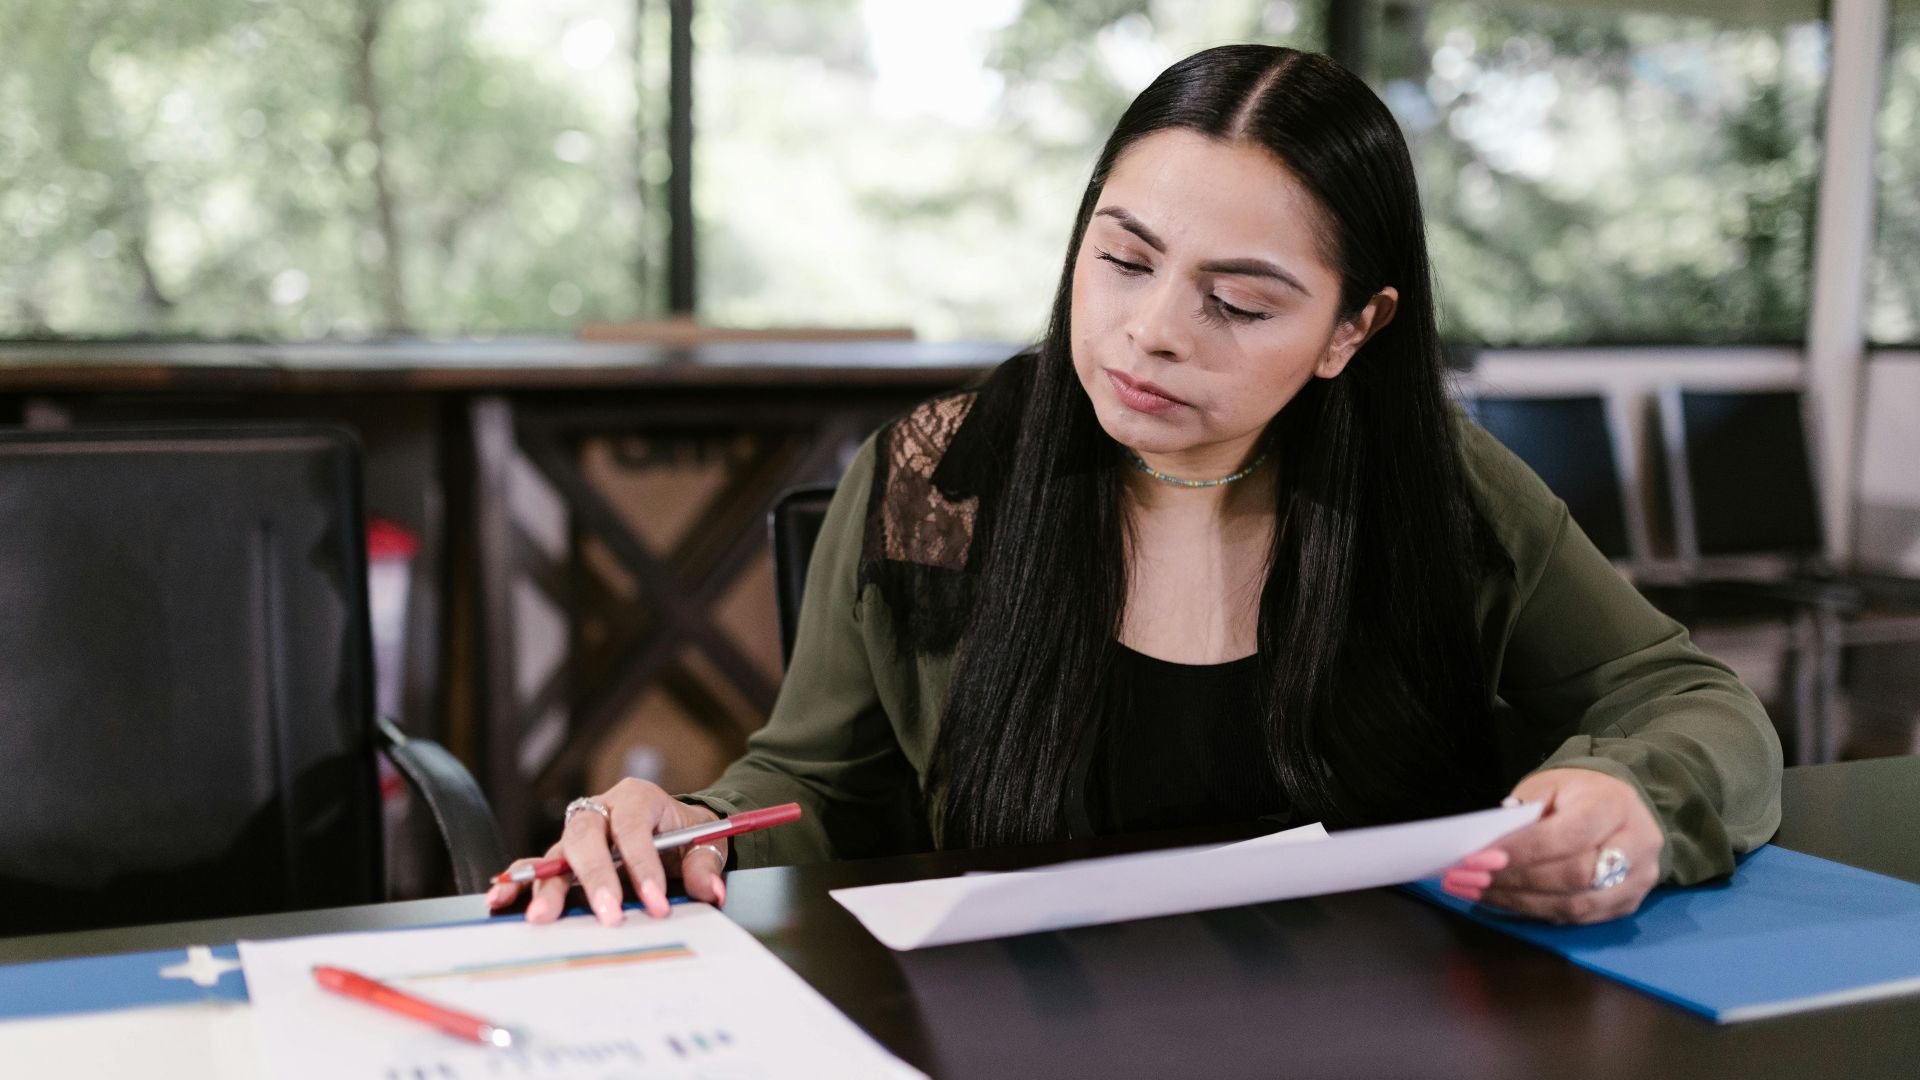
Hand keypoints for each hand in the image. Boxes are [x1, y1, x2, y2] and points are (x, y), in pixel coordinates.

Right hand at [486, 778, 726, 925]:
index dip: (644, 867)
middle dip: (595, 878)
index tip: (656, 904)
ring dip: (546, 886)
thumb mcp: (705, 843)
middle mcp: (601, 810)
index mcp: (637, 798)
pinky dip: (520, 883)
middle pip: (587, 837)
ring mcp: (578, 834)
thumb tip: (709, 890)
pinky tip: (502, 901)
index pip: (634, 830)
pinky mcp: (564, 857)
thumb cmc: (685, 834)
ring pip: (557, 854)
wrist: (673, 830)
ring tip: (539, 917)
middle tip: (607, 916)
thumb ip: (705, 865)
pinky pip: (537, 867)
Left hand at [1441, 768, 1662, 924]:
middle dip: (1515, 880)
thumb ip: (1523, 813)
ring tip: (1476, 892)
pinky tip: (1502, 901)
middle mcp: (1637, 844)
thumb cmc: (1576, 794)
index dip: (1521, 851)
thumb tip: (1487, 846)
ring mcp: (1638, 880)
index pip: (1568, 835)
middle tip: (1468, 878)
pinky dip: (1534, 911)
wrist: (1619, 807)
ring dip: (1519, 902)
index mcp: (1615, 805)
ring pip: (1575, 905)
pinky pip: (1577, 918)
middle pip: (1574, 875)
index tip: (1477, 858)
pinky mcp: (1628, 905)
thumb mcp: (1549, 786)